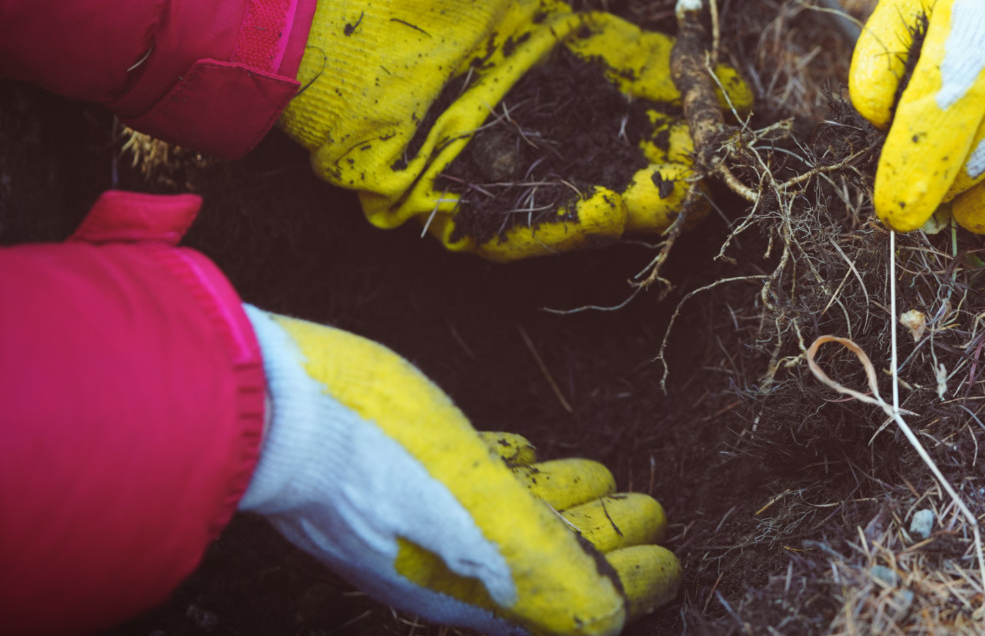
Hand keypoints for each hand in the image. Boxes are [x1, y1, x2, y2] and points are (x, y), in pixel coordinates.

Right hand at [240, 308, 677, 634]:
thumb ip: (549, 569)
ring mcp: (420, 519)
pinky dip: (513, 474)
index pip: (572, 602)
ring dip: (565, 503)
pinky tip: (526, 452)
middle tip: (653, 511)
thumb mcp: (483, 519)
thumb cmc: (381, 460)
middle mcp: (448, 564)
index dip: (628, 584)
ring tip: (605, 476)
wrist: (272, 409)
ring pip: (513, 519)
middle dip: (606, 539)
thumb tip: (612, 617)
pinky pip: (472, 481)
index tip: (672, 562)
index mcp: (474, 588)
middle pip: (550, 559)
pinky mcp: (398, 471)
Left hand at [278, 0, 749, 260]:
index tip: (735, 93)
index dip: (688, 83)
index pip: (634, 71)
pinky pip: (528, 226)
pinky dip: (578, 224)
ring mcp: (491, 156)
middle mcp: (524, 102)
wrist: (299, 11)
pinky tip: (627, 210)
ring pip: (589, 186)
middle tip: (724, 152)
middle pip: (623, 138)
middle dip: (680, 148)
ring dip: (646, 191)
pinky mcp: (452, 205)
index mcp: (542, 39)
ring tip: (692, 187)